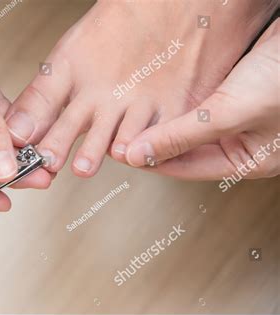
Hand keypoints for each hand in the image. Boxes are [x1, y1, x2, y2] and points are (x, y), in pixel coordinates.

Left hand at [123, 19, 279, 180]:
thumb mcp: (229, 113)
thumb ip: (183, 136)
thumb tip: (138, 155)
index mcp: (246, 161)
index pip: (186, 167)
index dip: (152, 160)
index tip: (122, 153)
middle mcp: (241, 142)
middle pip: (186, 148)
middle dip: (156, 141)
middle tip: (123, 135)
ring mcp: (238, 117)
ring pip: (190, 126)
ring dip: (164, 122)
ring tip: (134, 118)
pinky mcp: (235, 92)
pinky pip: (198, 105)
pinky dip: (178, 103)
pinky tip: (158, 98)